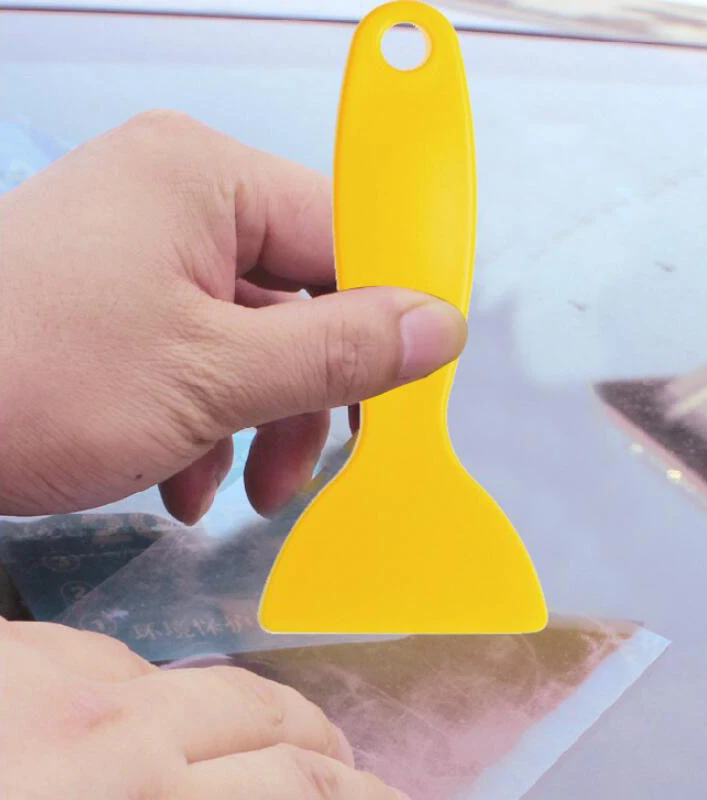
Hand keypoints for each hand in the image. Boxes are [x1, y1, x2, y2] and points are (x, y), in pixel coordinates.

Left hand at [0, 111, 465, 521]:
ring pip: (255, 338)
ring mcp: (146, 252)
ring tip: (243, 488)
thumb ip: (337, 352)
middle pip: (301, 293)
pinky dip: (210, 422)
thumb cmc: (30, 378)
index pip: (345, 229)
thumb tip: (438, 327)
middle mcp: (179, 198)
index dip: (391, 306)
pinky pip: (203, 354)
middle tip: (312, 460)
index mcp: (205, 178)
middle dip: (312, 390)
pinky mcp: (121, 302)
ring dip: (262, 421)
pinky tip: (187, 478)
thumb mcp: (212, 377)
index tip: (415, 378)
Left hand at [0, 618, 406, 798]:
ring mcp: (55, 678)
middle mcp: (114, 728)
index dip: (354, 792)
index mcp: (137, 797)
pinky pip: (103, 658)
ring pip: (184, 678)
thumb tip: (249, 783)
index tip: (384, 793)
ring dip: (230, 713)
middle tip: (346, 765)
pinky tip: (132, 707)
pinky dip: (137, 687)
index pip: (292, 785)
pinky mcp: (8, 647)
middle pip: (260, 714)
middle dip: (316, 741)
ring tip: (256, 733)